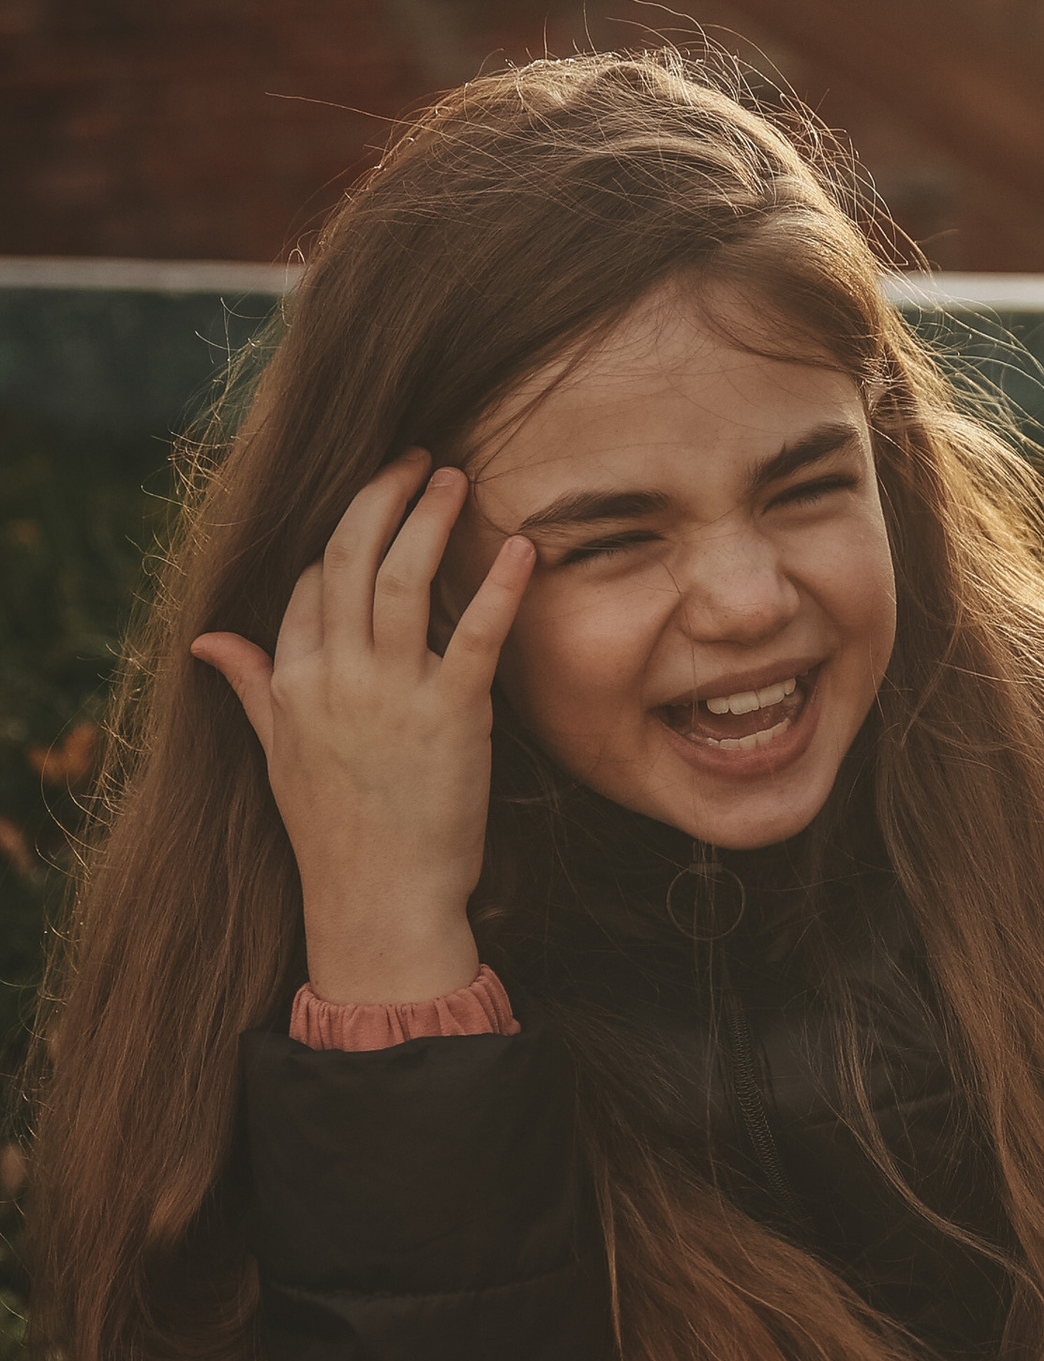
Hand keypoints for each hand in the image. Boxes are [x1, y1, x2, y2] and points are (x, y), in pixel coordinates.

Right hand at [191, 454, 533, 1002]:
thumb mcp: (279, 757)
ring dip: (428, 517)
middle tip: (416, 458)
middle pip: (347, 559)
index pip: (307, 585)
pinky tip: (519, 546)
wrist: (380, 902)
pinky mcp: (453, 716)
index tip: (373, 516)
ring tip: (454, 475)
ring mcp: (391, 695)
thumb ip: (253, 688)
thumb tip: (207, 642)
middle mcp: (335, 678)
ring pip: (400, 579)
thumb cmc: (337, 835)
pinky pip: (475, 634)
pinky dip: (497, 585)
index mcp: (293, 683)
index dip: (337, 543)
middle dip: (380, 496)